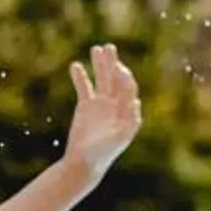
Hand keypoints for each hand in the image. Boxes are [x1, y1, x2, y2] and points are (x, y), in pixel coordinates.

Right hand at [61, 44, 141, 183]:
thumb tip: (135, 101)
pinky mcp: (86, 106)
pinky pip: (84, 87)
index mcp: (127, 111)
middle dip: (113, 64)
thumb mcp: (119, 138)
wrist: (84, 162)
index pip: (128, 89)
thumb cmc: (104, 153)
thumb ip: (129, 121)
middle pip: (116, 79)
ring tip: (96, 48)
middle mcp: (116, 105)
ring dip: (100, 64)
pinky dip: (80, 76)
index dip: (124, 77)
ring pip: (101, 79)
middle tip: (110, 48)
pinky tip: (75, 65)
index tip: (118, 69)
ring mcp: (101, 104)